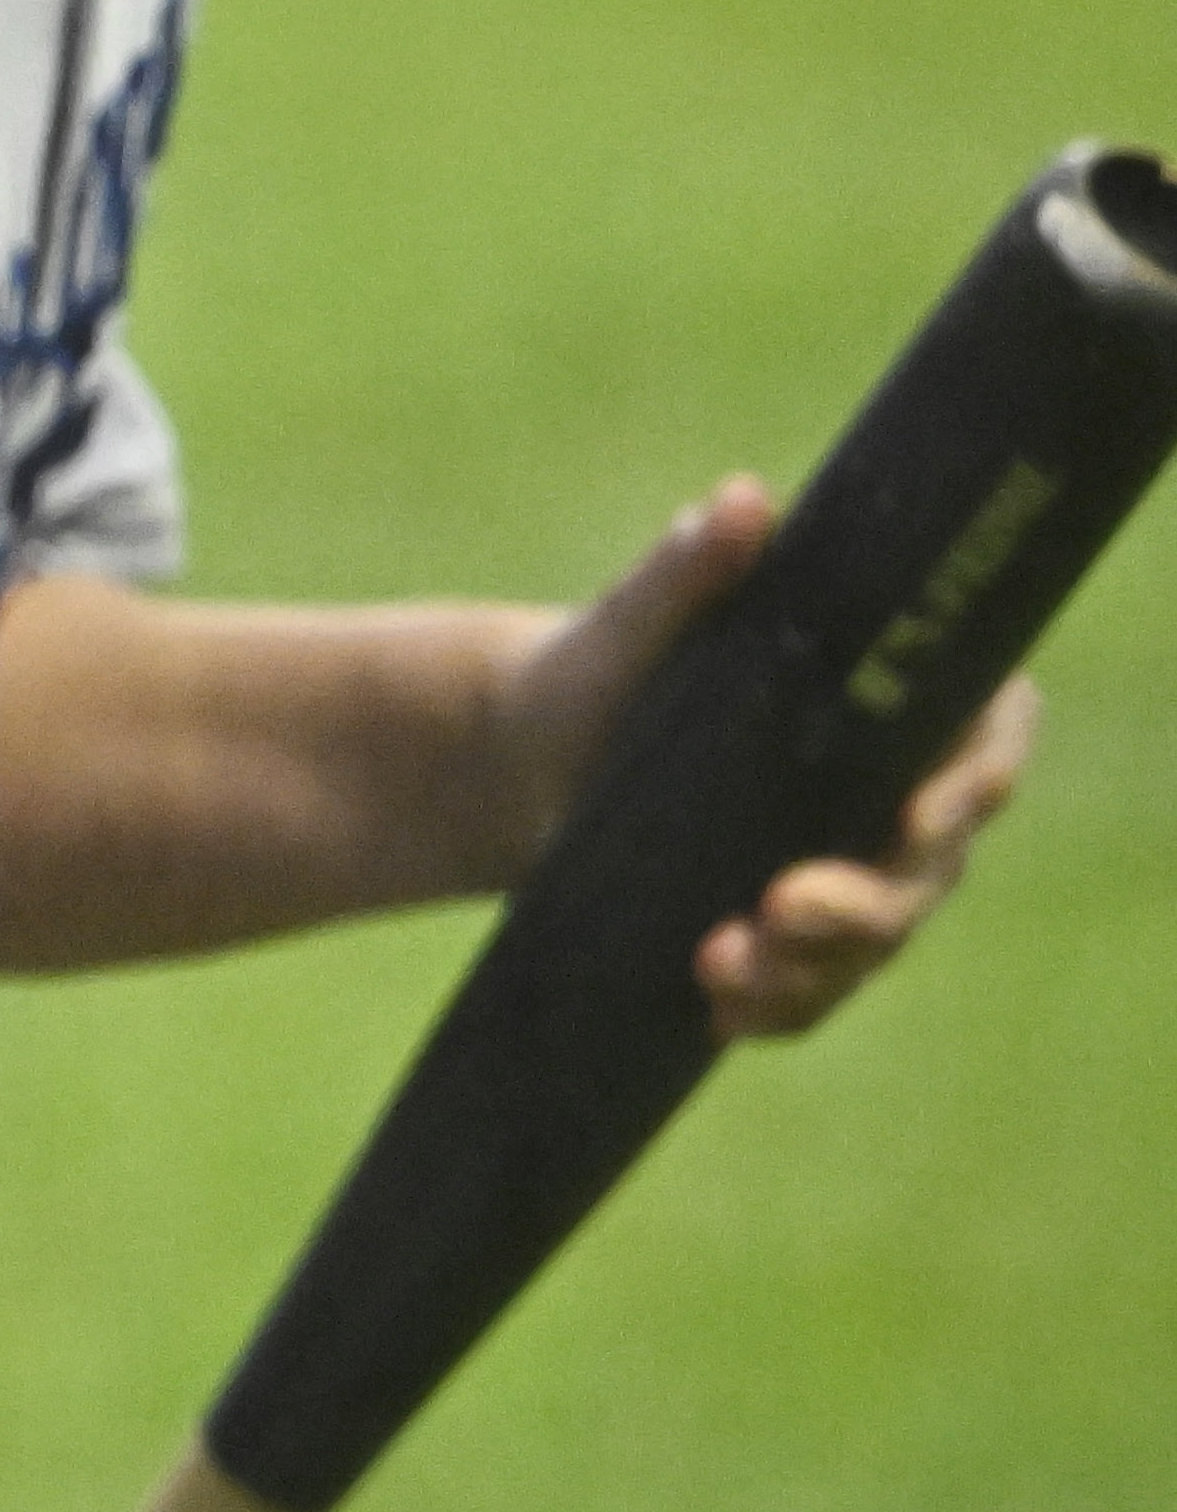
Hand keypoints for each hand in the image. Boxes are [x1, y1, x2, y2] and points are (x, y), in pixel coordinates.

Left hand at [493, 479, 1042, 1042]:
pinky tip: (719, 1011)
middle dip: (866, 901)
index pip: (986, 733)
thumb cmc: (597, 664)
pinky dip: (771, 1006)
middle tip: (782, 908)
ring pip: (871, 940)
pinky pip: (808, 988)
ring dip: (812, 969)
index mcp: (888, 698)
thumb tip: (740, 500)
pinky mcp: (791, 933)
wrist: (523, 753)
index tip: (920, 810)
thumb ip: (690, 569)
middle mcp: (890, 790)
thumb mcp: (632, 620)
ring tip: (721, 965)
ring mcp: (846, 869)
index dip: (978, 775)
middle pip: (926, 864)